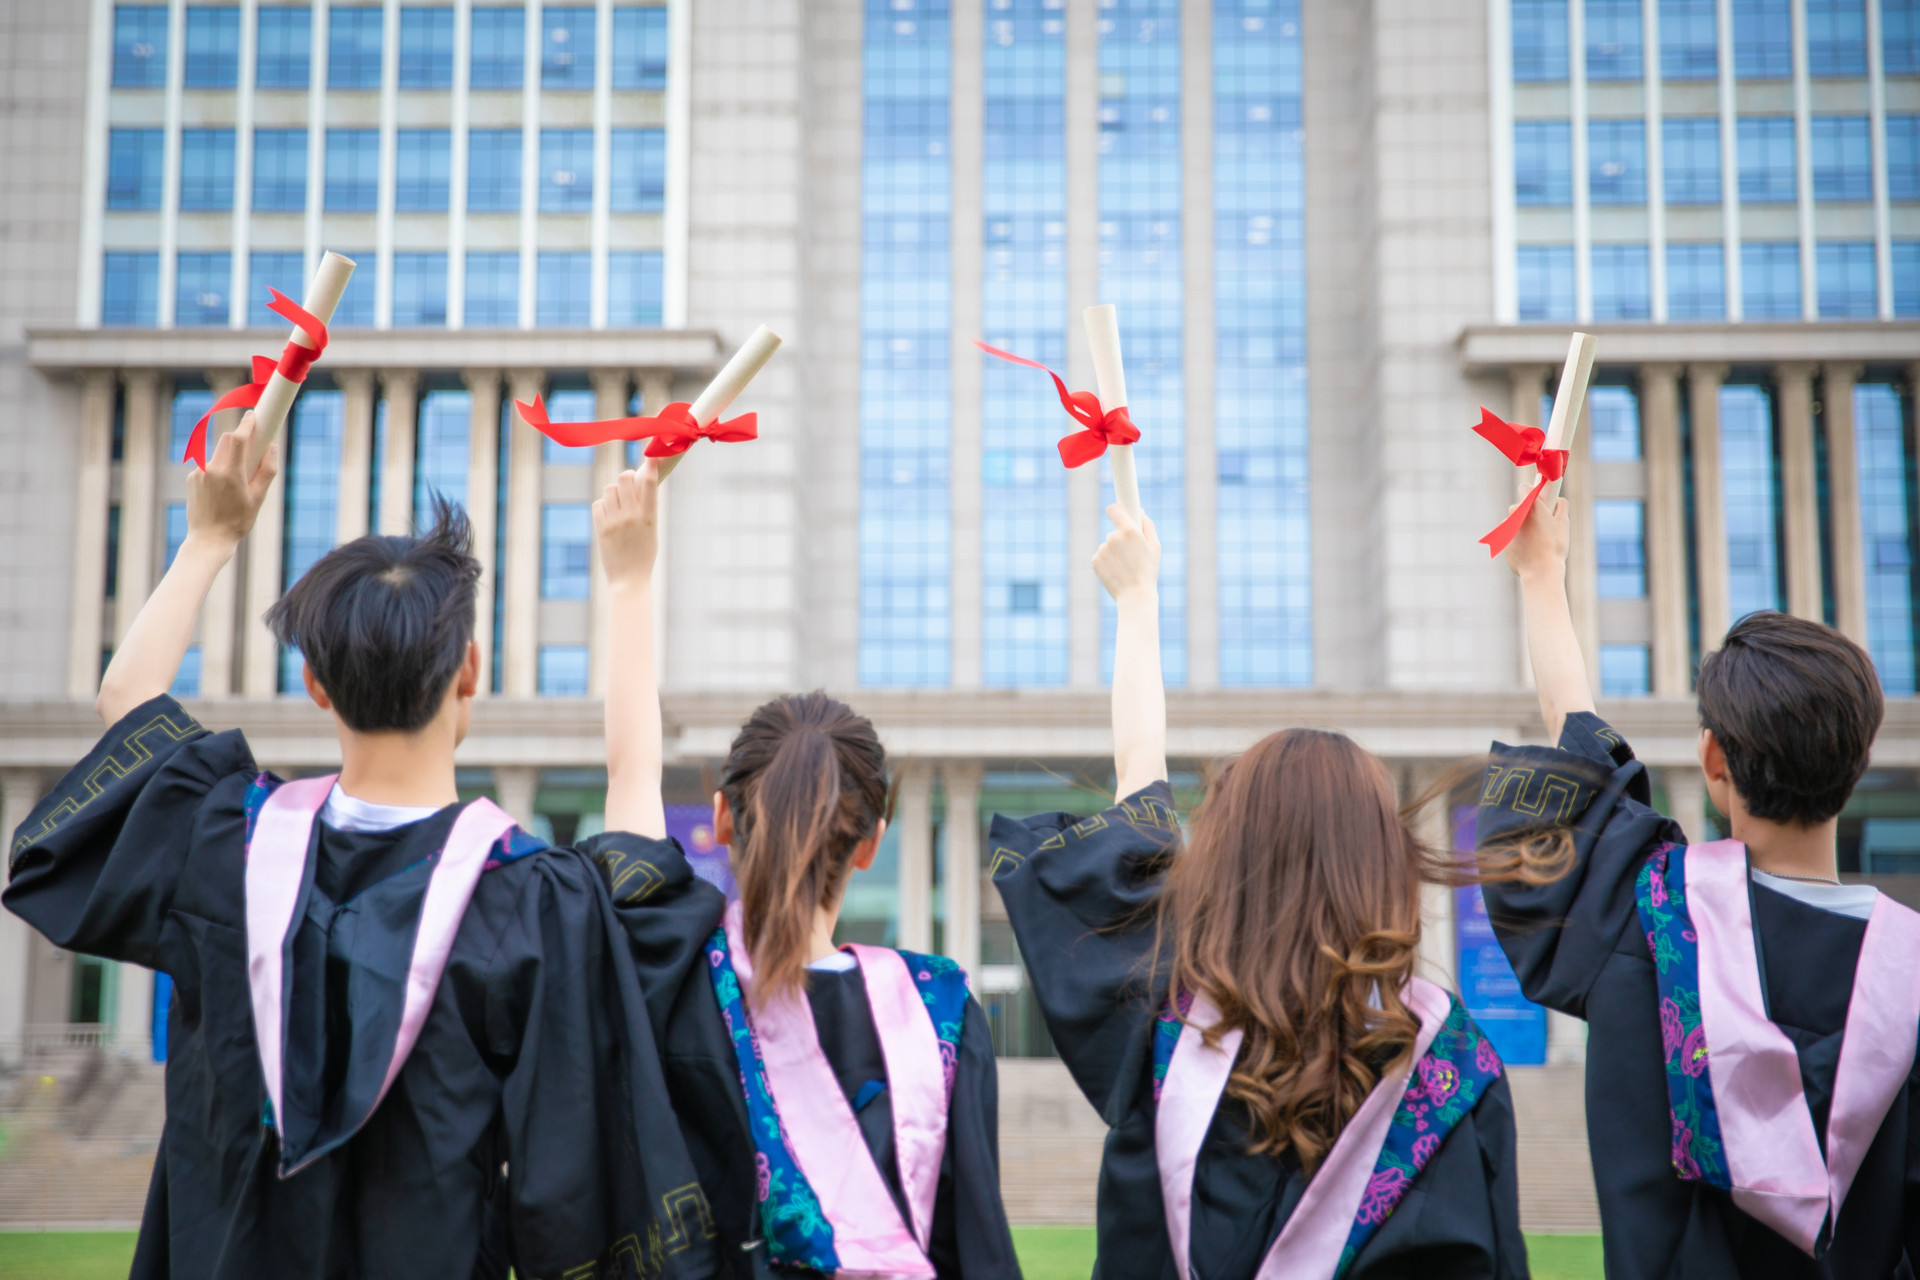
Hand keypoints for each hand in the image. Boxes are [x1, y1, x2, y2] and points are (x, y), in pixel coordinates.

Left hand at [186, 411, 277, 552]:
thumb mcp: (258, 498)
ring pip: (218, 454)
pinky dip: (218, 470)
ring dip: (229, 458)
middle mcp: (212, 469)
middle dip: (240, 439)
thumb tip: (272, 448)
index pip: (239, 438)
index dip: (247, 424)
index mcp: (230, 473)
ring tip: (236, 483)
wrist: (208, 539)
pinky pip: (208, 465)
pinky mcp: (192, 478)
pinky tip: (222, 491)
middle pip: (227, 441)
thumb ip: (267, 471)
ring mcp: (199, 473)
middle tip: (252, 447)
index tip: (253, 415)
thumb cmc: (237, 521)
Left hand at [595, 463, 660, 588]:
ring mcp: (614, 521)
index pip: (650, 484)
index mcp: (650, 517)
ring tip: (617, 503)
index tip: (651, 456)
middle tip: (628, 483)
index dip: (651, 466)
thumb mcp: (652, 530)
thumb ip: (646, 508)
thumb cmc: (644, 554)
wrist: (629, 580)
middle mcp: (631, 516)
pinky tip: (609, 516)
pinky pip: (598, 504)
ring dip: (613, 492)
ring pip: (609, 488)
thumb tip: (638, 484)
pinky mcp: (601, 528)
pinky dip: (603, 506)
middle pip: (624, 478)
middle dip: (626, 477)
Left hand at [1092, 504, 1159, 604]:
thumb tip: (1140, 511)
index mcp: (1129, 531)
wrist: (1135, 596)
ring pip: (1108, 545)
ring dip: (1115, 552)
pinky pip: (1101, 556)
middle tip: (1132, 555)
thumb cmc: (1148, 572)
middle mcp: (1113, 537)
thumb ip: (1147, 525)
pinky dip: (1107, 562)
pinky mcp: (1095, 560)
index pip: (1114, 509)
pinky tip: (1117, 572)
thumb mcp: (1155, 547)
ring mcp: (1102, 549)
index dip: (1116, 510)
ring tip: (1126, 567)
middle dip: (1122, 540)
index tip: (1117, 513)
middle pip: (1114, 532)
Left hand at [1504, 495, 1569, 587]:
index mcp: (1530, 505)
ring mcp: (1505, 527)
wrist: (1540, 571)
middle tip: (1541, 524)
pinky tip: (1527, 549)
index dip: (1532, 492)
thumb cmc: (1555, 546)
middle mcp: (1514, 513)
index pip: (1524, 488)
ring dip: (1521, 526)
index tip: (1538, 499)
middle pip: (1519, 506)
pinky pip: (1509, 535)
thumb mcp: (1564, 523)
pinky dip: (1516, 539)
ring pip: (1513, 521)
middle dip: (1528, 512)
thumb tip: (1557, 499)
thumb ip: (1561, 505)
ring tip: (1535, 540)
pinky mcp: (1500, 540)